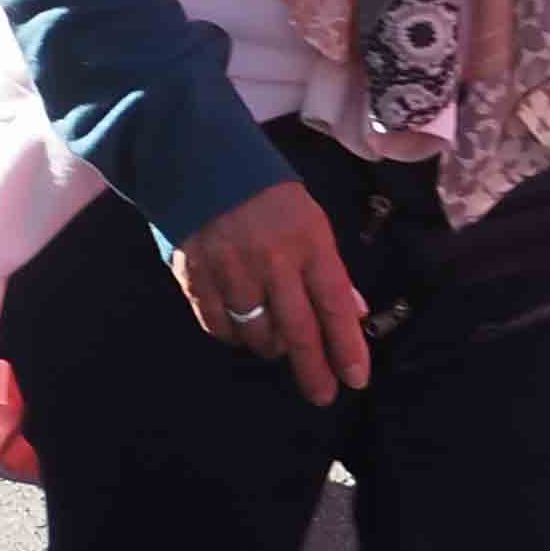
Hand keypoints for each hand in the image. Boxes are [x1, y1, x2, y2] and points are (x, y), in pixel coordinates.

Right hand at [171, 177, 373, 402]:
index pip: (333, 306)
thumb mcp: (308, 218)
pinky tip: (239, 328)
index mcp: (306, 242)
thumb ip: (328, 267)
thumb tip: (352, 311)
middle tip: (322, 395)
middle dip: (314, 369)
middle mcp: (270, 260)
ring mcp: (229, 269)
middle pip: (297, 330)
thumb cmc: (262, 189)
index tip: (356, 379)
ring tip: (274, 343)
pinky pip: (217, 324)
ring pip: (256, 333)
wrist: (194, 155)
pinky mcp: (193, 274)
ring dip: (270, 346)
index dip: (346, 346)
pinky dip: (232, 334)